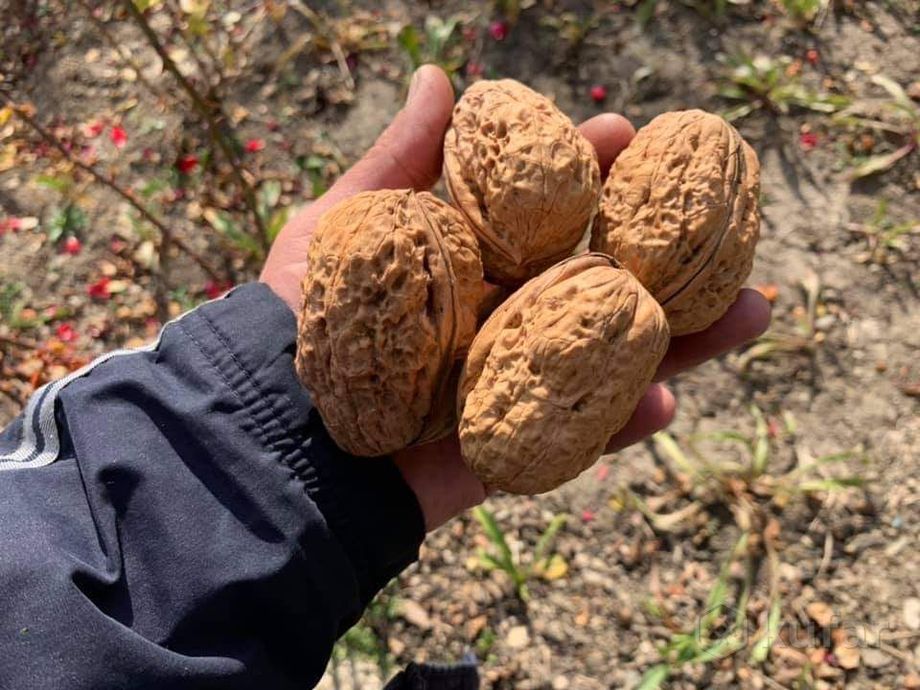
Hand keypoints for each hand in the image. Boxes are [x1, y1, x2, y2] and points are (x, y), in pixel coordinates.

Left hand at [261, 65, 770, 530]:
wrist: (277, 439)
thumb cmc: (297, 323)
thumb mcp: (342, 228)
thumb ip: (397, 163)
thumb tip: (440, 78)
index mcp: (469, 261)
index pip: (544, 210)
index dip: (586, 171)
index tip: (623, 129)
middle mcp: (501, 316)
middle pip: (595, 278)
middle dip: (657, 247)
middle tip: (717, 212)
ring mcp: (516, 381)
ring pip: (613, 353)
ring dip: (685, 337)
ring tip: (753, 309)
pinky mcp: (517, 444)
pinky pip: (584, 433)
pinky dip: (627, 420)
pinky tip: (668, 398)